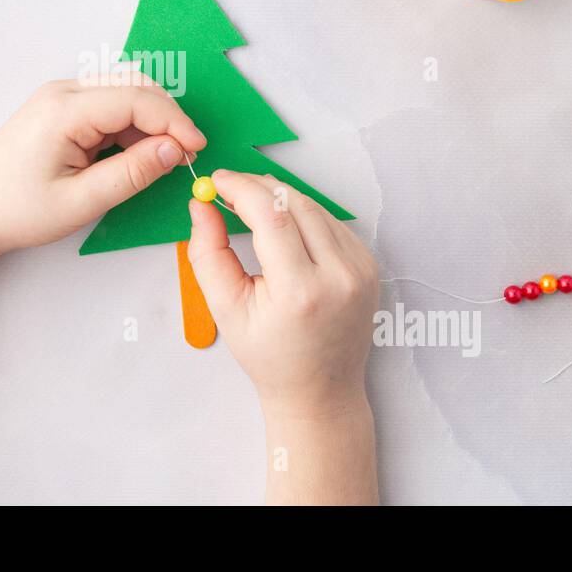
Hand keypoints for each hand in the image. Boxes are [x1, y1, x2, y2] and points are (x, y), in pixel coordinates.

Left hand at [0, 76, 206, 258]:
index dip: (174, 122)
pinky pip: (107, 104)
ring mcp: (59, 97)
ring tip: (160, 161)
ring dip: (149, 121)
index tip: (197, 150)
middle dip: (166, 116)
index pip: (136, 98)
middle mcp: (61, 92)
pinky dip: (130, 126)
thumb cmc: (18, 211)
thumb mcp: (82, 201)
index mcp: (64, 110)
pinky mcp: (60, 108)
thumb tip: (174, 150)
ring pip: (123, 92)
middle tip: (185, 155)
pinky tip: (134, 156)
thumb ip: (132, 173)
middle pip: (133, 85)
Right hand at [187, 170, 377, 421]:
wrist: (321, 390)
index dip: (240, 188)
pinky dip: (302, 214)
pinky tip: (282, 227)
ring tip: (249, 207)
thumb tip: (202, 206)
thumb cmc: (271, 357)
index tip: (218, 181)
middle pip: (294, 202)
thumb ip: (208, 253)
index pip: (271, 214)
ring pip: (314, 206)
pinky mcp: (368, 265)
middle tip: (229, 189)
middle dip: (257, 187)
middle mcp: (339, 276)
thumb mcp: (226, 309)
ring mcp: (360, 269)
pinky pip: (331, 221)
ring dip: (279, 197)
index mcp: (301, 291)